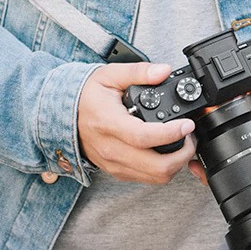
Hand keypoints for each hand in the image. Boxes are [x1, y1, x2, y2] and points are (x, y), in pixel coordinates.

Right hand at [77, 62, 197, 183]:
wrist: (60, 115)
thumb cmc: (86, 95)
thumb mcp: (110, 75)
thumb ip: (139, 72)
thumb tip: (163, 70)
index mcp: (109, 123)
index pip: (144, 137)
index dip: (171, 134)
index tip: (187, 125)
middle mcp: (111, 149)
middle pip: (155, 167)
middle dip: (182, 154)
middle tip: (190, 136)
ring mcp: (114, 163)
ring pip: (154, 177)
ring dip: (175, 164)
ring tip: (182, 143)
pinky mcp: (116, 171)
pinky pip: (146, 179)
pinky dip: (162, 169)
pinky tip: (166, 152)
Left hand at [187, 55, 250, 185]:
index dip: (238, 173)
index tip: (214, 170)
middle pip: (248, 161)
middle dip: (222, 163)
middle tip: (194, 160)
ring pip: (242, 144)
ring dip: (221, 144)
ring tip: (195, 144)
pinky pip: (243, 124)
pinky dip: (228, 123)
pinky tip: (211, 120)